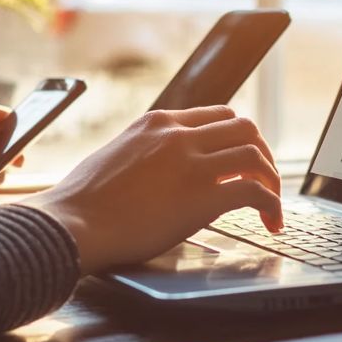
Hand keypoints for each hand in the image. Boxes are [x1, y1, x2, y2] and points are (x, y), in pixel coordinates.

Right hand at [29, 106, 282, 274]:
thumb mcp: (115, 157)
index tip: (242, 161)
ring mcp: (192, 163)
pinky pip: (255, 191)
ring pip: (256, 155)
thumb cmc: (80, 203)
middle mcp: (178, 135)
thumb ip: (146, 154)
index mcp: (157, 123)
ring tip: (272, 205)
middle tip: (264, 180)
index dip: (237, 139)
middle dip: (262, 154)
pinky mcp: (203, 196)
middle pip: (245, 128)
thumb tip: (162, 170)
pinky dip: (271, 205)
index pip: (216, 116)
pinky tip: (270, 222)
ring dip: (272, 180)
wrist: (69, 225)